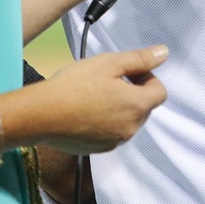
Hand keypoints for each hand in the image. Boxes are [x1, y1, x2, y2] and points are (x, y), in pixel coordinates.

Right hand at [38, 45, 170, 153]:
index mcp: (137, 106)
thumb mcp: (109, 63)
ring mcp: (115, 142)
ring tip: (93, 94)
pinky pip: (112, 132)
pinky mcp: (99, 149)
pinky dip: (105, 121)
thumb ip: (139, 59)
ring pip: (128, 120)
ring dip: (119, 107)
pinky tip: (85, 110)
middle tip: (108, 79)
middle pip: (144, 107)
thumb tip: (163, 54)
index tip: (127, 72)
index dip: (147, 77)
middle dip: (133, 92)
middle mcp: (131, 128)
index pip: (159, 91)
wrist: (41, 114)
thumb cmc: (74, 85)